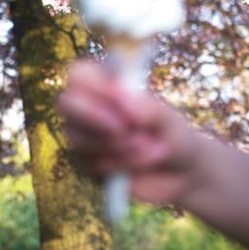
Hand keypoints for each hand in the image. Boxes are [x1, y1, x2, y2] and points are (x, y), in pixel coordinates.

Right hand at [57, 61, 201, 205]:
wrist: (182, 175)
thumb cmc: (174, 136)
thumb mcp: (172, 122)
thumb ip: (152, 110)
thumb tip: (125, 102)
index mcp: (108, 88)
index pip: (80, 74)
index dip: (95, 85)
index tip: (122, 99)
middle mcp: (90, 110)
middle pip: (66, 103)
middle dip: (94, 116)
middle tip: (125, 129)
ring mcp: (86, 139)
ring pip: (80, 139)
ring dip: (120, 146)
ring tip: (154, 148)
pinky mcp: (89, 167)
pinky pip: (92, 165)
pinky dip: (122, 165)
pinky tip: (143, 164)